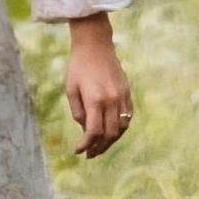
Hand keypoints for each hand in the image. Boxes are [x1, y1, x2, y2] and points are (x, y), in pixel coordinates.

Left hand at [65, 17, 132, 157]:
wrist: (95, 44)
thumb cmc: (78, 66)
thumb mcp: (71, 89)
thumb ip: (78, 112)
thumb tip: (85, 130)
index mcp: (95, 99)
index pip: (94, 132)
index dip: (86, 145)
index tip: (78, 151)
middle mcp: (112, 100)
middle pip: (109, 134)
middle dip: (99, 148)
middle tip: (90, 154)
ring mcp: (122, 96)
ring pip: (121, 128)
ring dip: (111, 140)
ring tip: (100, 146)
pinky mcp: (127, 92)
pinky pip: (128, 117)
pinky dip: (120, 128)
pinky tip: (111, 132)